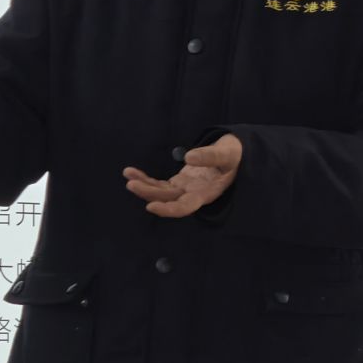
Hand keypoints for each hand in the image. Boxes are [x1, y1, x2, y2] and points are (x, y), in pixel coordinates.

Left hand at [123, 133, 242, 218]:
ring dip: (144, 186)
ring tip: (128, 174)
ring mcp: (185, 189)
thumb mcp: (227, 153)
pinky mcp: (180, 182)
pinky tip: (132, 173)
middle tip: (131, 184)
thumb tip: (188, 157)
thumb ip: (210, 156)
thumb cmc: (233, 155)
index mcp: (207, 192)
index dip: (168, 209)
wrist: (234, 155)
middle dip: (149, 194)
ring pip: (161, 193)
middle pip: (168, 200)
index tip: (151, 206)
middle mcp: (194, 195)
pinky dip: (147, 179)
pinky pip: (160, 184)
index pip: (186, 207)